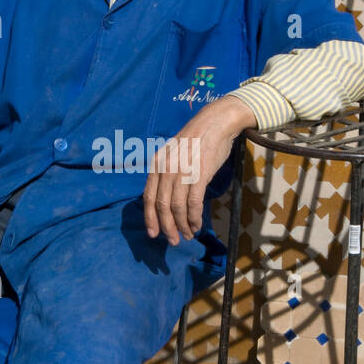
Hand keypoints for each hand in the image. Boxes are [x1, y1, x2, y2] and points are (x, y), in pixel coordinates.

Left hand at [143, 96, 256, 244]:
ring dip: (182, 225)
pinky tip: (196, 225)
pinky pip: (193, 203)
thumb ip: (166, 173)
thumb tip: (166, 198)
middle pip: (162, 206)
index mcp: (157, 165)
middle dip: (166, 227)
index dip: (150, 219)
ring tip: (187, 235)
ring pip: (177, 208)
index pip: (148, 197)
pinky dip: (194, 218)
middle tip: (173, 241)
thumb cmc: (196, 139)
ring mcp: (182, 172)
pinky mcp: (199, 175)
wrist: (215, 123)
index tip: (154, 234)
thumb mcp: (173, 154)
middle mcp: (166, 169)